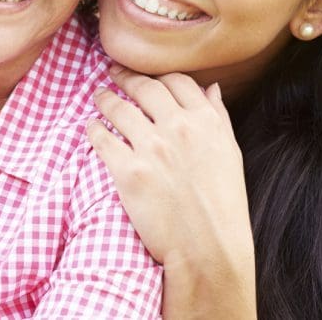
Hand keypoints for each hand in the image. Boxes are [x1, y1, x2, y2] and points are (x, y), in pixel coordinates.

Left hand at [87, 65, 255, 318]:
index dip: (158, 73)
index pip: (177, 80)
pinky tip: (91, 126)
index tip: (146, 73)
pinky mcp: (127, 171)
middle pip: (145, 87)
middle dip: (126, 77)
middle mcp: (178, 127)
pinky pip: (101, 138)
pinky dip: (93, 128)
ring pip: (119, 108)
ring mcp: (151, 147)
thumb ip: (218, 116)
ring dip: (105, 98)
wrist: (207, 248)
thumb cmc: (223, 204)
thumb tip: (211, 87)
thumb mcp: (230, 153)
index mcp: (206, 121)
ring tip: (99, 96)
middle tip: (114, 73)